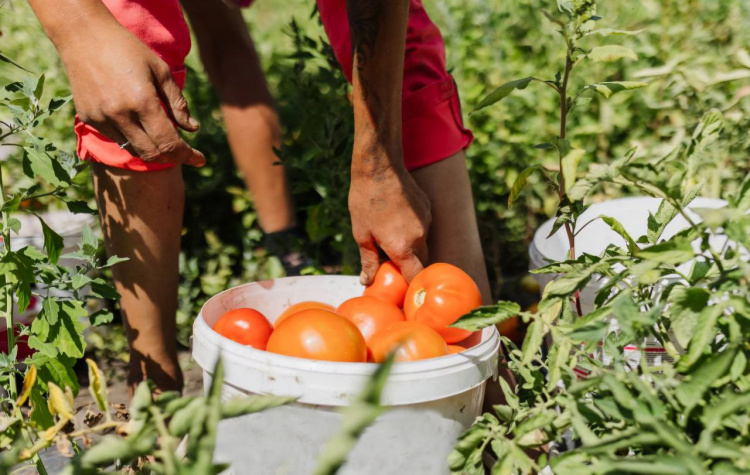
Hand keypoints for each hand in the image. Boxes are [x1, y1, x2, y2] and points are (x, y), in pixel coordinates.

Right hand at [58, 20, 204, 165]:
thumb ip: (178, 103)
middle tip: (185, 153)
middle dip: (172, 158)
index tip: (201, 159)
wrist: (82, 35)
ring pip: (133, 150)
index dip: (188, 155)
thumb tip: (192, 129)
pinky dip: (133, 138)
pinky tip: (138, 124)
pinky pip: (117, 138)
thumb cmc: (127, 49)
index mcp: (142, 101)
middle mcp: (120, 115)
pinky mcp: (88, 118)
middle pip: (152, 154)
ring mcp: (101, 118)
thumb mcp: (160, 70)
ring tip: (164, 138)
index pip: (169, 143)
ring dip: (152, 149)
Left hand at [349, 164, 431, 285]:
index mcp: (403, 247)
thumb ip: (369, 260)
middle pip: (422, 262)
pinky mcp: (427, 208)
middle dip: (410, 266)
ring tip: (390, 236)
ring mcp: (426, 221)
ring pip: (423, 244)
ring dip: (411, 247)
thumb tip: (366, 281)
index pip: (415, 277)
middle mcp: (420, 237)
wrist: (379, 167)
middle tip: (391, 263)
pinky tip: (396, 218)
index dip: (409, 287)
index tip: (400, 289)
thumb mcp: (361, 234)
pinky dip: (413, 230)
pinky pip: (423, 227)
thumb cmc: (365, 201)